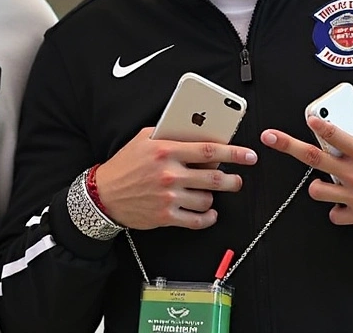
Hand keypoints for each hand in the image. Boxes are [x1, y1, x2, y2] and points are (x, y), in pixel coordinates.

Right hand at [93, 127, 256, 230]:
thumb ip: (170, 134)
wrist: (103, 194)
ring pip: (207, 199)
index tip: (248, 155)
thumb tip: (197, 131)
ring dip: (214, 196)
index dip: (234, 153)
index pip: (209, 150)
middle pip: (214, 177)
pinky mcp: (166, 216)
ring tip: (209, 192)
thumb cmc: (125, 165)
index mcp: (167, 151)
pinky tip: (209, 213)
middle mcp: (169, 174)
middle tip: (236, 180)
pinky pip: (197, 220)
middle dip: (232, 180)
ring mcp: (169, 197)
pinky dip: (208, 217)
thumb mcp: (144, 139)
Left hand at [259, 115, 352, 231]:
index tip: (309, 117)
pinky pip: (334, 214)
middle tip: (269, 137)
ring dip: (316, 183)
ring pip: (317, 190)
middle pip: (314, 158)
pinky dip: (335, 209)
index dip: (319, 123)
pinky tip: (343, 201)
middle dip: (288, 146)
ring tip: (325, 178)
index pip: (335, 134)